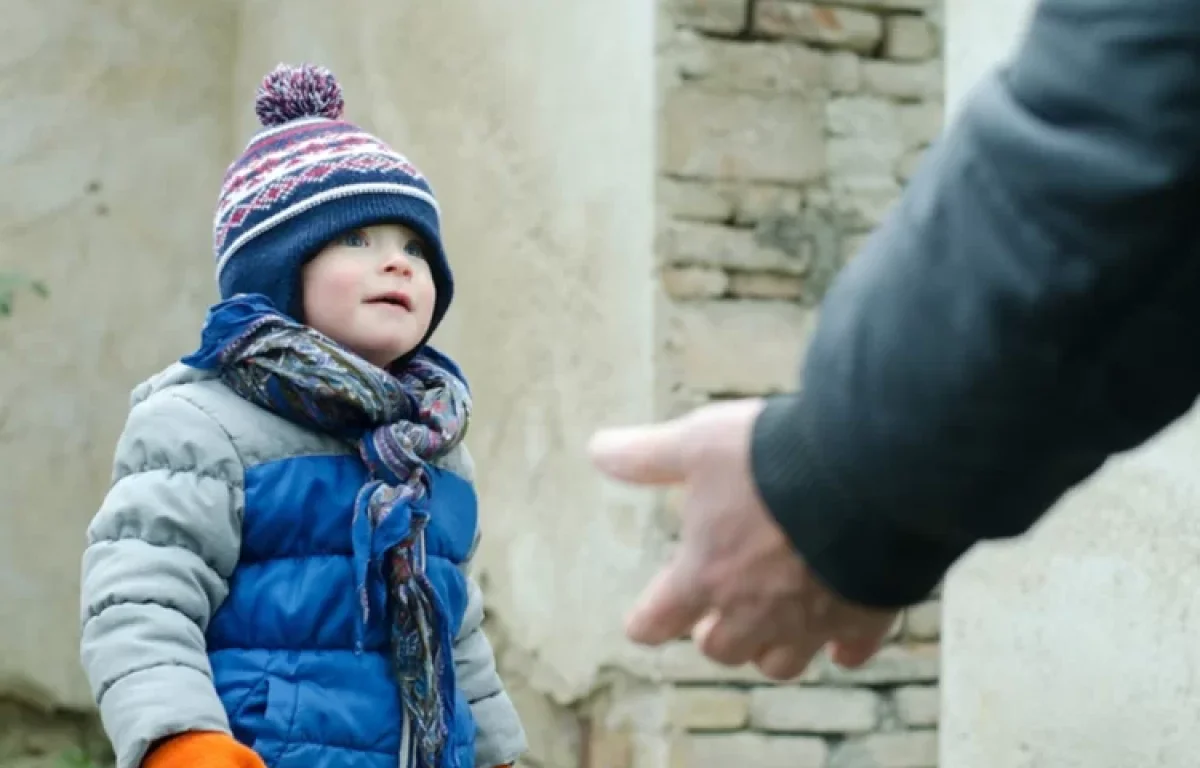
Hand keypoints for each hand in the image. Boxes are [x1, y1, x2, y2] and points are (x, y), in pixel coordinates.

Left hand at [588, 398, 896, 679]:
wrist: (867, 473)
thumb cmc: (772, 459)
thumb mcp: (698, 443)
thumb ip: (647, 456)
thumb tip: (598, 450)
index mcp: (705, 575)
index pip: (657, 621)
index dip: (646, 622)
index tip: (642, 623)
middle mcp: (753, 611)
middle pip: (721, 649)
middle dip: (713, 636)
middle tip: (711, 620)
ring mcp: (810, 620)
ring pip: (780, 663)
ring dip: (768, 651)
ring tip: (768, 629)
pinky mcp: (863, 616)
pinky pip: (849, 650)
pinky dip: (841, 647)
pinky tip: (840, 638)